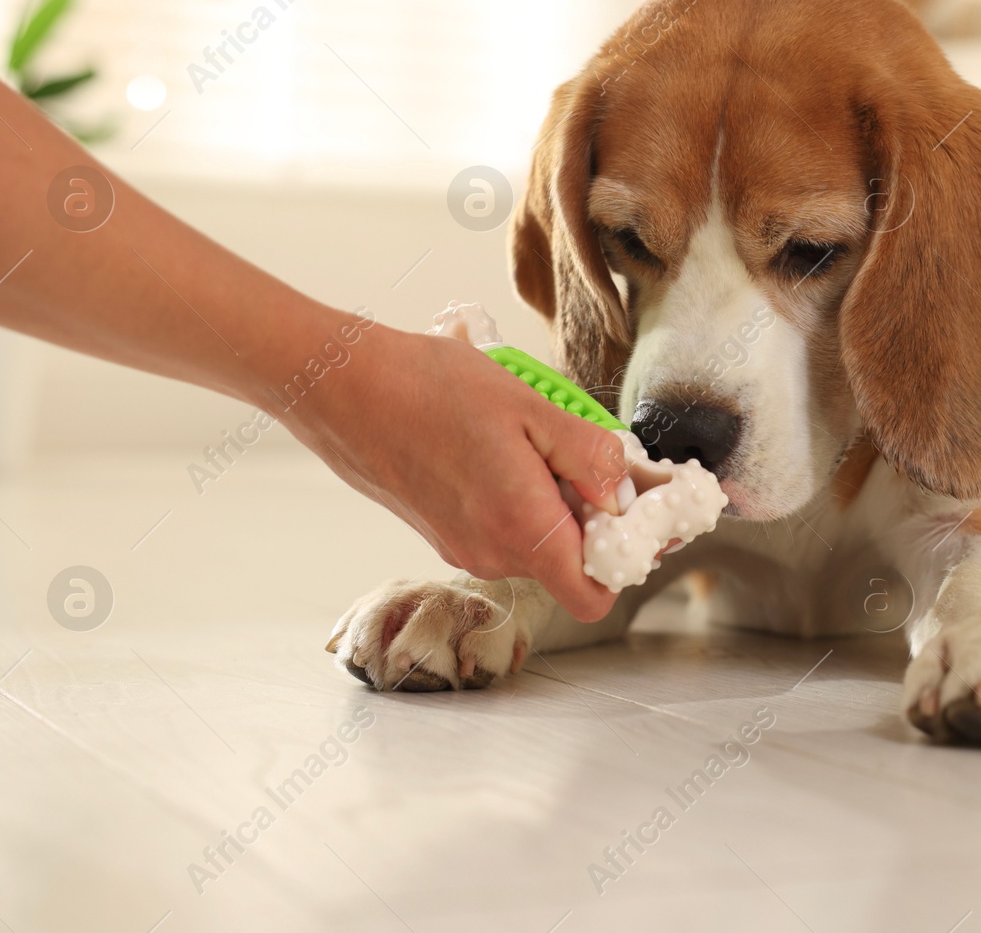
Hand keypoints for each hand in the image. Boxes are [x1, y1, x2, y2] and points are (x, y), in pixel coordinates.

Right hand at [280, 324, 626, 621]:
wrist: (343, 388)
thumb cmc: (429, 390)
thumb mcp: (530, 407)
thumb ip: (588, 457)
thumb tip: (624, 493)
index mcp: (522, 530)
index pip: (594, 593)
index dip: (627, 558)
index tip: (638, 513)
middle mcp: (491, 553)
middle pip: (570, 564)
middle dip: (594, 521)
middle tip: (598, 460)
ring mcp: (462, 546)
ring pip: (536, 544)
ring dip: (555, 505)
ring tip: (544, 443)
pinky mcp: (443, 531)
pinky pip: (503, 530)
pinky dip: (521, 501)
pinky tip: (508, 448)